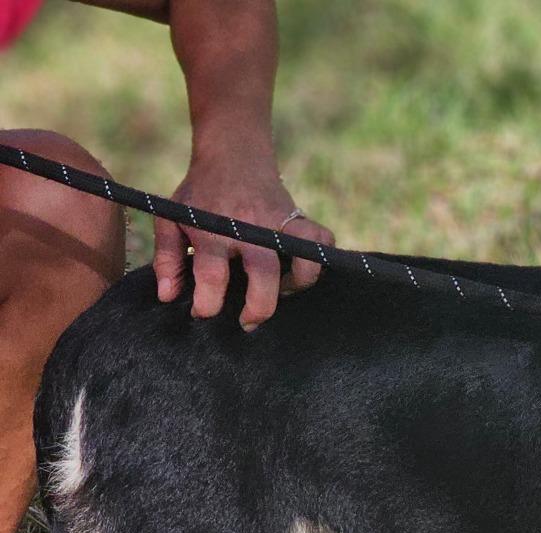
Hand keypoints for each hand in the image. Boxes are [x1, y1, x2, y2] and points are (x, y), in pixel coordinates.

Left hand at [153, 155, 334, 329]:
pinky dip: (320, 258)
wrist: (232, 153)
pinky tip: (301, 268)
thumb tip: (167, 297)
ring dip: (298, 282)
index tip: (203, 312)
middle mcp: (251, 228)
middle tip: (248, 322)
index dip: (207, 304)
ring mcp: (280, 222)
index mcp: (214, 230)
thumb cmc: (201, 194)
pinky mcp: (300, 218)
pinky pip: (323, 241)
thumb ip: (167, 258)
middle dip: (258, 308)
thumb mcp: (172, 219)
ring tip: (282, 291)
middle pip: (264, 274)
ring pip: (304, 258)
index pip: (212, 276)